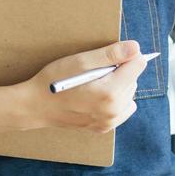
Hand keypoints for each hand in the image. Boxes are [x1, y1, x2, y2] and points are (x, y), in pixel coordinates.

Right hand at [19, 40, 147, 133]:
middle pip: (134, 79)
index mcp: (109, 92)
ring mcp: (109, 122)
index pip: (138, 64)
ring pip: (129, 93)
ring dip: (119, 84)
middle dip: (121, 70)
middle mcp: (113, 111)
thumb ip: (110, 54)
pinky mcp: (104, 127)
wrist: (36, 106)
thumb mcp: (80, 61)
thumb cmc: (54, 80)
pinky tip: (97, 95)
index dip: (126, 55)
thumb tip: (136, 48)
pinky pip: (123, 108)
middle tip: (96, 70)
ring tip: (95, 82)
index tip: (111, 54)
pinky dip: (115, 99)